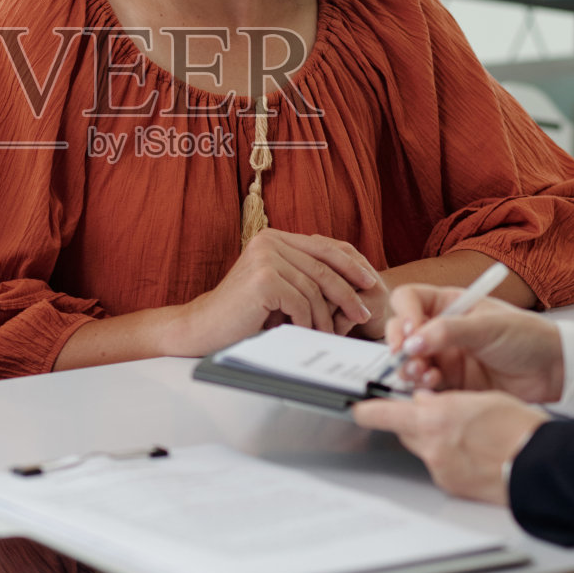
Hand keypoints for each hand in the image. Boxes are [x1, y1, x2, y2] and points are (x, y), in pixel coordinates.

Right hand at [169, 230, 380, 356]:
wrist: (203, 327)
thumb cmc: (243, 313)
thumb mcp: (277, 286)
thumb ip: (303, 275)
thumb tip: (351, 280)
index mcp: (274, 237)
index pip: (324, 247)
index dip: (351, 265)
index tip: (370, 283)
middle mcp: (270, 241)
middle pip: (324, 267)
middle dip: (348, 292)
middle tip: (363, 313)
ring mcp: (265, 258)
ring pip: (314, 289)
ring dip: (326, 316)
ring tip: (329, 334)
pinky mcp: (263, 279)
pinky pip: (300, 303)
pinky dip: (307, 322)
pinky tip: (307, 334)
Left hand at [351, 390, 546, 505]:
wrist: (540, 466)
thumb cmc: (519, 428)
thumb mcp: (480, 398)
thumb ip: (447, 400)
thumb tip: (428, 401)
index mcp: (435, 417)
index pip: (384, 413)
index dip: (368, 410)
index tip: (357, 408)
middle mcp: (432, 445)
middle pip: (405, 429)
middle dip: (414, 420)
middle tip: (437, 413)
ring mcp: (441, 469)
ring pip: (424, 448)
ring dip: (435, 440)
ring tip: (469, 435)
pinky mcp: (451, 487)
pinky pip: (440, 467)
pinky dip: (449, 459)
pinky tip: (474, 454)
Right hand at [384, 284, 564, 403]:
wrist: (553, 370)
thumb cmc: (527, 337)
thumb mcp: (488, 327)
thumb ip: (449, 332)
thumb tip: (413, 341)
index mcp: (449, 304)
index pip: (409, 300)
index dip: (404, 315)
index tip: (411, 333)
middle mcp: (441, 328)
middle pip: (402, 332)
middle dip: (400, 347)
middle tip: (408, 360)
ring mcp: (445, 356)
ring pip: (409, 360)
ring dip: (409, 368)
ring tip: (423, 375)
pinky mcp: (451, 382)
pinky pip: (425, 384)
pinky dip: (422, 386)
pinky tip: (434, 387)